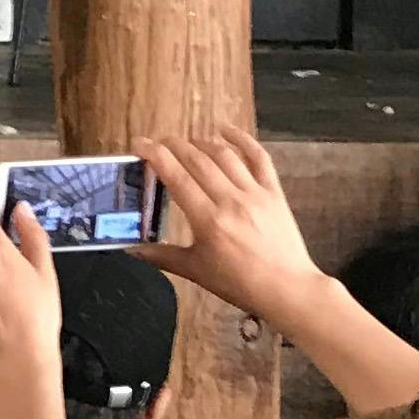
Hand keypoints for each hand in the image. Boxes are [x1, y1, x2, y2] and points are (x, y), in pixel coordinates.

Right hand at [135, 127, 319, 319]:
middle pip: (197, 160)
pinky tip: (226, 130)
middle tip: (158, 143)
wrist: (287, 289)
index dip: (155, 155)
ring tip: (186, 142)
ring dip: (201, 143)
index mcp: (208, 221)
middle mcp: (230, 201)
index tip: (139, 144)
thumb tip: (130, 250)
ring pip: (224, 156)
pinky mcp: (274, 193)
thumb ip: (162, 256)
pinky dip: (242, 140)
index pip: (177, 177)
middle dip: (173, 145)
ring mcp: (255, 194)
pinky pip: (259, 158)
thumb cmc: (240, 283)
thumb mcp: (196, 271)